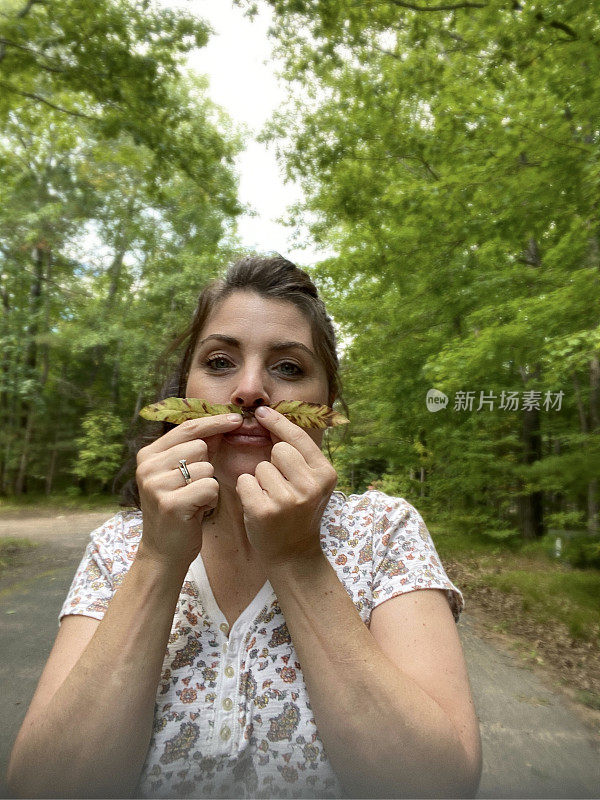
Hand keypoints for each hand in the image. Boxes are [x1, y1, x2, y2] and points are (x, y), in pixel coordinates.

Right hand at [135, 414, 242, 571]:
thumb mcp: (183, 474)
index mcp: (148, 455)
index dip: (214, 422)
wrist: (164, 550)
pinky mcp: (170, 504)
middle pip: (199, 446)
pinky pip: (209, 487)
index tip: (237, 419)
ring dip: (209, 485)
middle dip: (207, 466)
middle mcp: (148, 467)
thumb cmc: (179, 508)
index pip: (187, 428)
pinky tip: (198, 510)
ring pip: (206, 468)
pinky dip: (211, 499)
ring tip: (194, 501)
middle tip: (194, 488)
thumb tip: (225, 421)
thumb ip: (199, 448)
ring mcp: (156, 485)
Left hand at [235, 405, 337, 564]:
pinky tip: (259, 507)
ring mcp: (289, 500)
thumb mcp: (310, 483)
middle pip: (278, 449)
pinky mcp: (265, 511)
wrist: (294, 554)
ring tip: (271, 499)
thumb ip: (299, 455)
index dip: (278, 422)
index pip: (299, 437)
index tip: (262, 411)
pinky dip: (247, 492)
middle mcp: (311, 486)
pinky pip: (245, 482)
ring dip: (260, 480)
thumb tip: (271, 417)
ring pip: (260, 466)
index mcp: (326, 474)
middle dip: (273, 463)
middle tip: (280, 486)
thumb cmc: (299, 513)